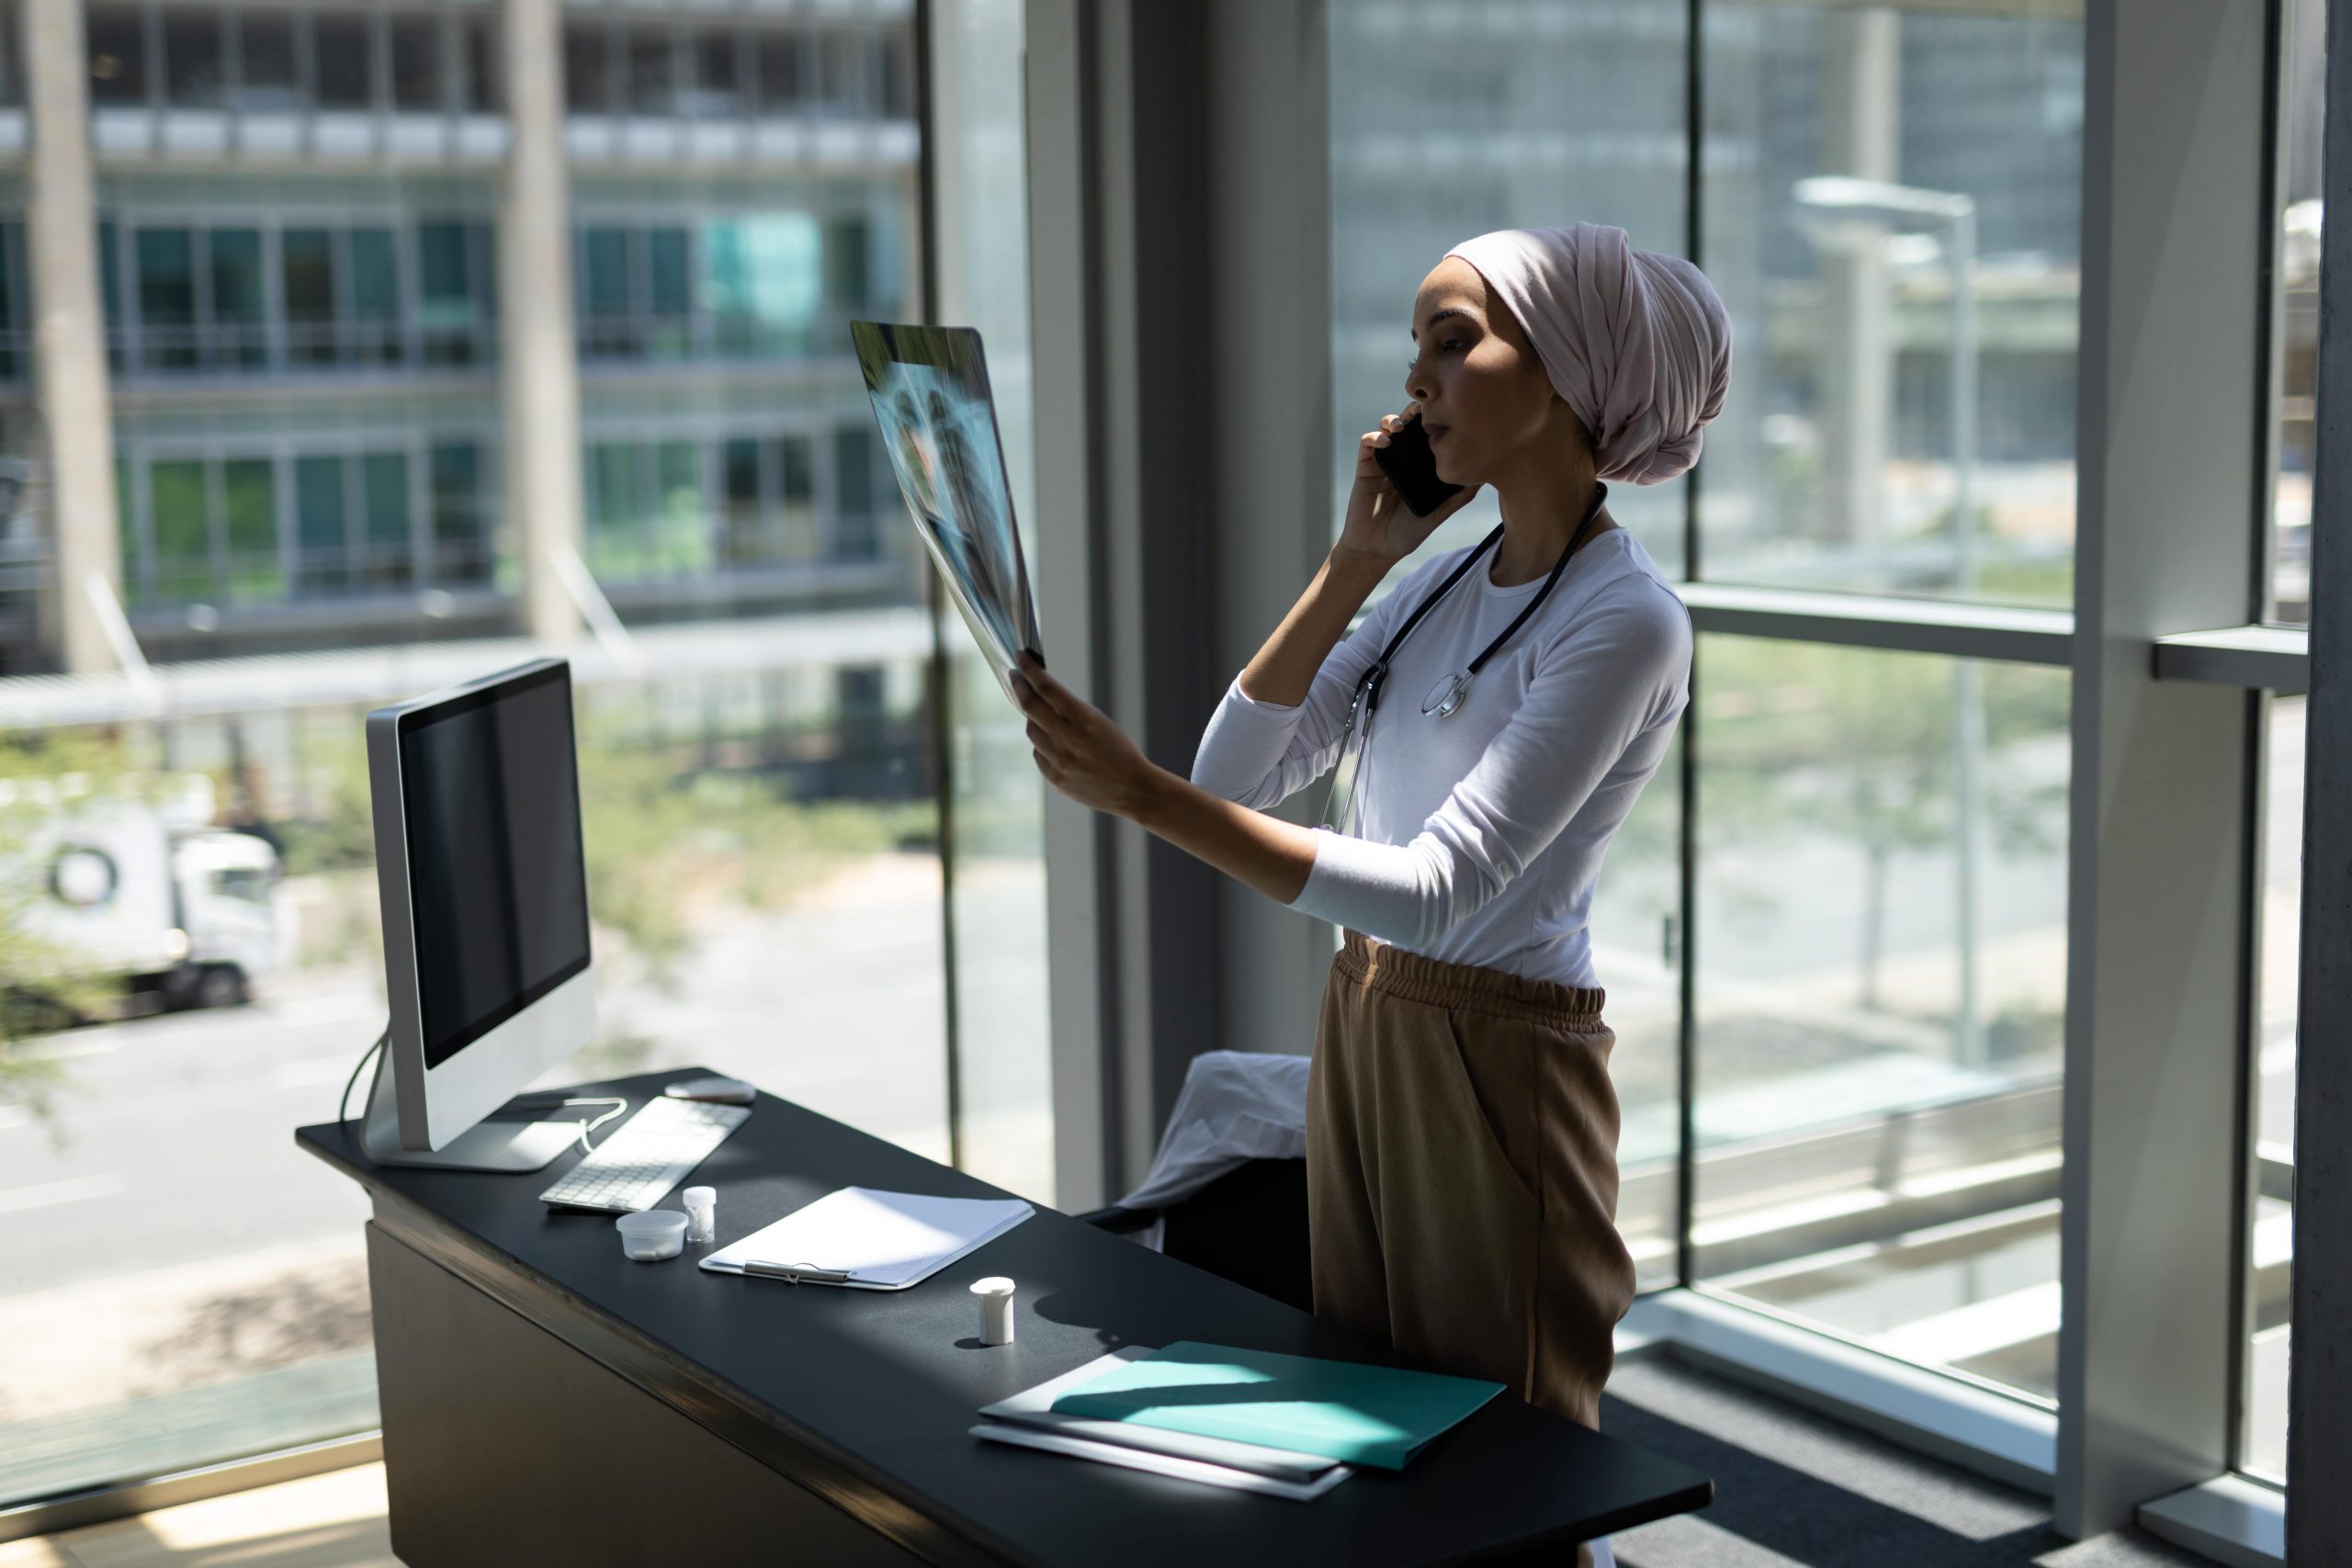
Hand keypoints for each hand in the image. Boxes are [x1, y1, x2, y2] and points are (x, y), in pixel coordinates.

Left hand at [1010, 652, 1161, 818]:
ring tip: (1045, 718)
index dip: (1030, 670)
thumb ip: (1069, 711)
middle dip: (1020, 687)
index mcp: (1085, 720)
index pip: (1047, 688)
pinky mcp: (1055, 778)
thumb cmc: (1120, 752)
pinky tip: (1057, 746)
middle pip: (1030, 706)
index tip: (1021, 658)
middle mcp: (1068, 740)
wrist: (1134, 789)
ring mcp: (1059, 761)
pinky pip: (1038, 754)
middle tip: (1016, 677)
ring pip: (1031, 731)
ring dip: (1034, 720)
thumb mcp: (1100, 722)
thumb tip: (1038, 696)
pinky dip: (1043, 745)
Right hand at [1337, 403, 1482, 564]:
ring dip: (1395, 419)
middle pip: (1410, 424)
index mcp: (1421, 466)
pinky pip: (1368, 442)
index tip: (1451, 415)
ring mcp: (1384, 460)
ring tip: (1403, 426)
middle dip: (1417, 410)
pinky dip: (1376, 436)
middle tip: (1426, 407)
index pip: (1431, 435)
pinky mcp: (1365, 466)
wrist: (1377, 549)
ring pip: (1387, 426)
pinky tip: (1386, 442)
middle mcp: (1403, 459)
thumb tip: (1484, 479)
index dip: (1438, 421)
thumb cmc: (1407, 533)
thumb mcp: (1438, 514)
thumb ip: (1458, 498)